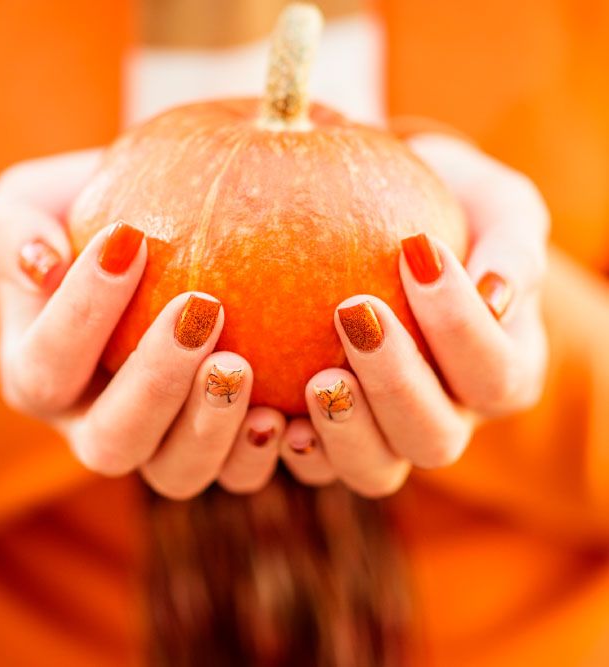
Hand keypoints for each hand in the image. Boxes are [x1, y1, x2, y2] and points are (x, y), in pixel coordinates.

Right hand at [0, 151, 283, 498]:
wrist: (159, 240)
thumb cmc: (97, 217)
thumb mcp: (38, 204)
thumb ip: (12, 228)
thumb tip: (41, 263)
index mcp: (42, 377)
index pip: (48, 363)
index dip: (82, 312)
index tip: (130, 239)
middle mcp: (95, 425)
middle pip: (112, 441)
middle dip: (155, 381)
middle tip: (201, 309)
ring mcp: (160, 445)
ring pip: (177, 472)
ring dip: (211, 426)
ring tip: (244, 366)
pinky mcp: (218, 449)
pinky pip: (237, 474)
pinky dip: (260, 452)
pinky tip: (286, 410)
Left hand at [279, 134, 548, 496]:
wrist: (391, 222)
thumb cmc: (450, 208)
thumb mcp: (495, 204)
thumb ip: (513, 243)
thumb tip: (496, 294)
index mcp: (501, 372)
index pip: (493, 371)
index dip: (460, 326)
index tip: (414, 250)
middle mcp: (449, 416)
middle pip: (435, 438)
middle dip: (396, 383)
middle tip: (354, 312)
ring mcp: (388, 436)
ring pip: (376, 471)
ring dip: (345, 430)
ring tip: (315, 376)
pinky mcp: (332, 437)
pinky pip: (315, 465)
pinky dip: (295, 448)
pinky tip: (268, 412)